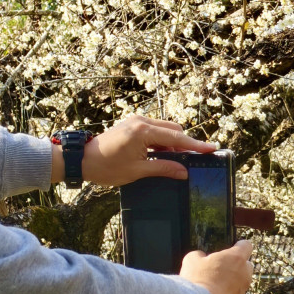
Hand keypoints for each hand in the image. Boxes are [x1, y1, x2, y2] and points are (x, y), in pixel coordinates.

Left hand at [57, 114, 216, 186]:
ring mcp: (136, 121)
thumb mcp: (137, 171)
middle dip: (184, 144)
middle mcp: (142, 121)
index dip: (194, 145)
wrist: (82, 159)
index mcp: (144, 131)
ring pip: (164, 129)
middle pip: (173, 130)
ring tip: (178, 160)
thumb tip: (184, 172)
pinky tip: (164, 154)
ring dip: (173, 143)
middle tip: (195, 158)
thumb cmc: (107, 167)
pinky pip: (154, 130)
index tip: (211, 148)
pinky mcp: (132, 125)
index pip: (176, 138)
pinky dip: (162, 141)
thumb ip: (163, 168)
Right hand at [180, 240, 253, 293]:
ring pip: (241, 283)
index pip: (246, 245)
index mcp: (236, 258)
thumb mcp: (191, 261)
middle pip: (247, 265)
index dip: (239, 246)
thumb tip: (201, 257)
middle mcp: (244, 274)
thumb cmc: (198, 281)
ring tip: (213, 285)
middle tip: (220, 268)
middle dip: (237, 265)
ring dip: (232, 282)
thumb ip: (199, 255)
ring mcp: (243, 291)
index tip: (231, 249)